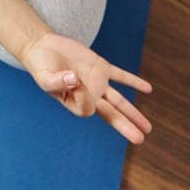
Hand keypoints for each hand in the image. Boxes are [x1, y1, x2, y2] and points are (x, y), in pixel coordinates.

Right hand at [20, 31, 153, 143]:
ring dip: (133, 113)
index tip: (72, 79)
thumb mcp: (45, 77)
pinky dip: (133, 81)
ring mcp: (97, 83)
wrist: (44, 49)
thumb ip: (58, 81)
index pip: (88, 108)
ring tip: (148, 128)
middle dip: (126, 127)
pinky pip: (120, 76)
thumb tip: (75, 79)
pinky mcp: (101, 67)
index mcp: (75, 104)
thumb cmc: (42, 68)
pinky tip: (148, 89)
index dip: (83, 96)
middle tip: (140, 140)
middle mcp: (90, 97)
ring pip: (119, 101)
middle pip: (111, 115)